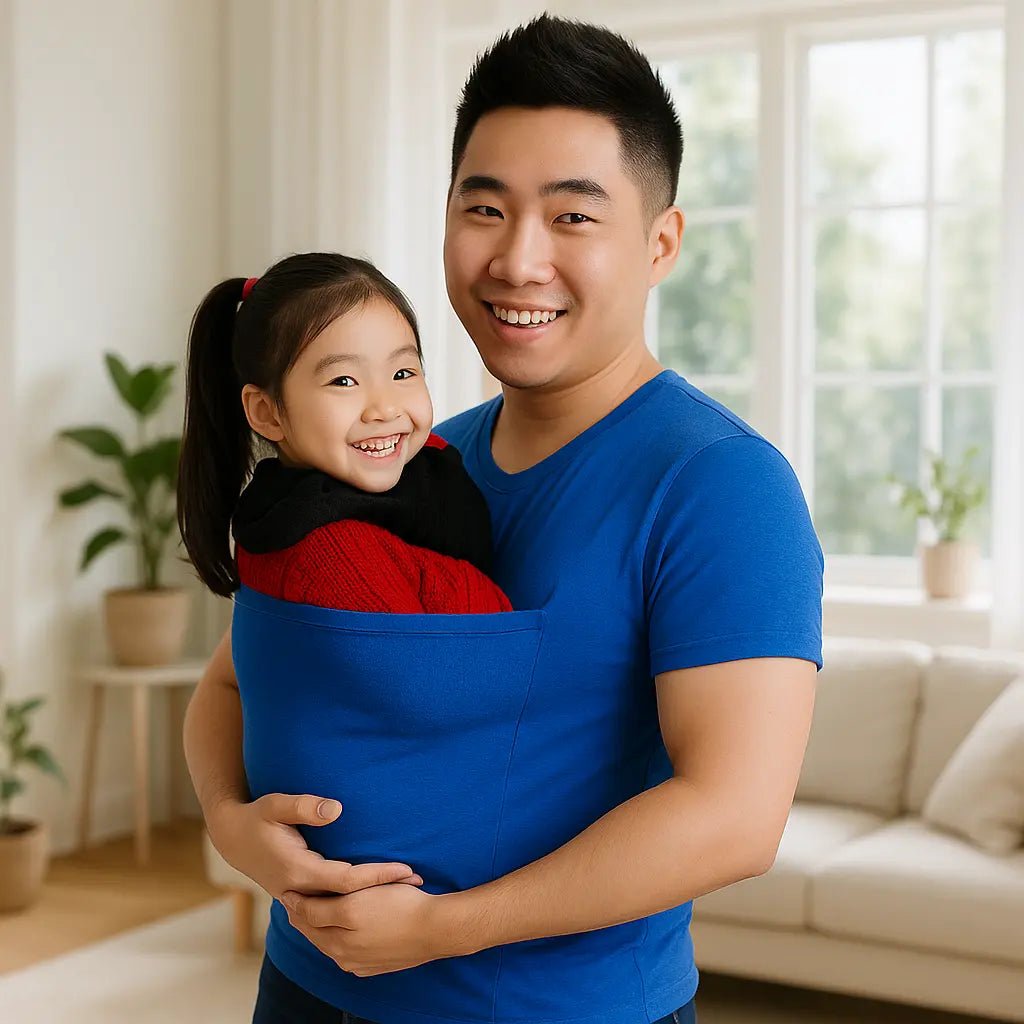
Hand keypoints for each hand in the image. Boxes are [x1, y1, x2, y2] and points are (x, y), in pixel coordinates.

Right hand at [206, 792, 423, 899]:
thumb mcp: (275, 805)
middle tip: (419, 882)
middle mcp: (298, 890)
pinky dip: (355, 906)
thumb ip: (304, 806)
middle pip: (348, 901)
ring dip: (371, 902)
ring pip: (340, 910)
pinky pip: (332, 907)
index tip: (406, 869)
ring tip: (407, 893)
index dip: (377, 876)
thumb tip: (336, 810)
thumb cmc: (256, 817)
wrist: (231, 838)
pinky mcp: (300, 897)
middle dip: (382, 892)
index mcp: (297, 870)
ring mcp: (298, 897)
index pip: (346, 881)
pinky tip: (377, 902)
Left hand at [281, 883, 453, 976]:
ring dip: (315, 931)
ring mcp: (356, 961)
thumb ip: (326, 903)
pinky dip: (332, 944)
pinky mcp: (368, 968)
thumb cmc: (402, 903)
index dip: (296, 900)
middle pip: (313, 932)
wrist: (434, 929)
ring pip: (326, 945)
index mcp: (342, 925)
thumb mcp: (362, 894)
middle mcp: (344, 949)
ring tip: (309, 917)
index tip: (286, 891)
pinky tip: (335, 933)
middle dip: (301, 917)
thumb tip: (300, 906)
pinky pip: (342, 956)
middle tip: (291, 903)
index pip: (308, 913)